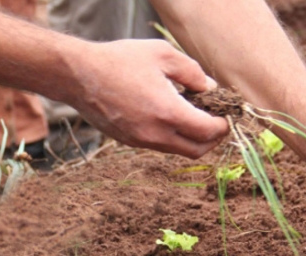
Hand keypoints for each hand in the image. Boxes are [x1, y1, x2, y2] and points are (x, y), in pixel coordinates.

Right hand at [66, 39, 228, 158]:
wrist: (79, 76)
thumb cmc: (121, 60)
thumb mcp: (163, 54)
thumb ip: (193, 73)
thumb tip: (210, 89)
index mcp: (168, 113)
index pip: (208, 131)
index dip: (223, 125)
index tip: (226, 115)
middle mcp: (155, 134)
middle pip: (197, 150)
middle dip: (213, 140)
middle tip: (217, 123)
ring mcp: (140, 141)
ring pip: (177, 150)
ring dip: (191, 138)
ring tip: (193, 116)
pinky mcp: (129, 141)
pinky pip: (159, 145)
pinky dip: (172, 136)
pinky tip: (169, 116)